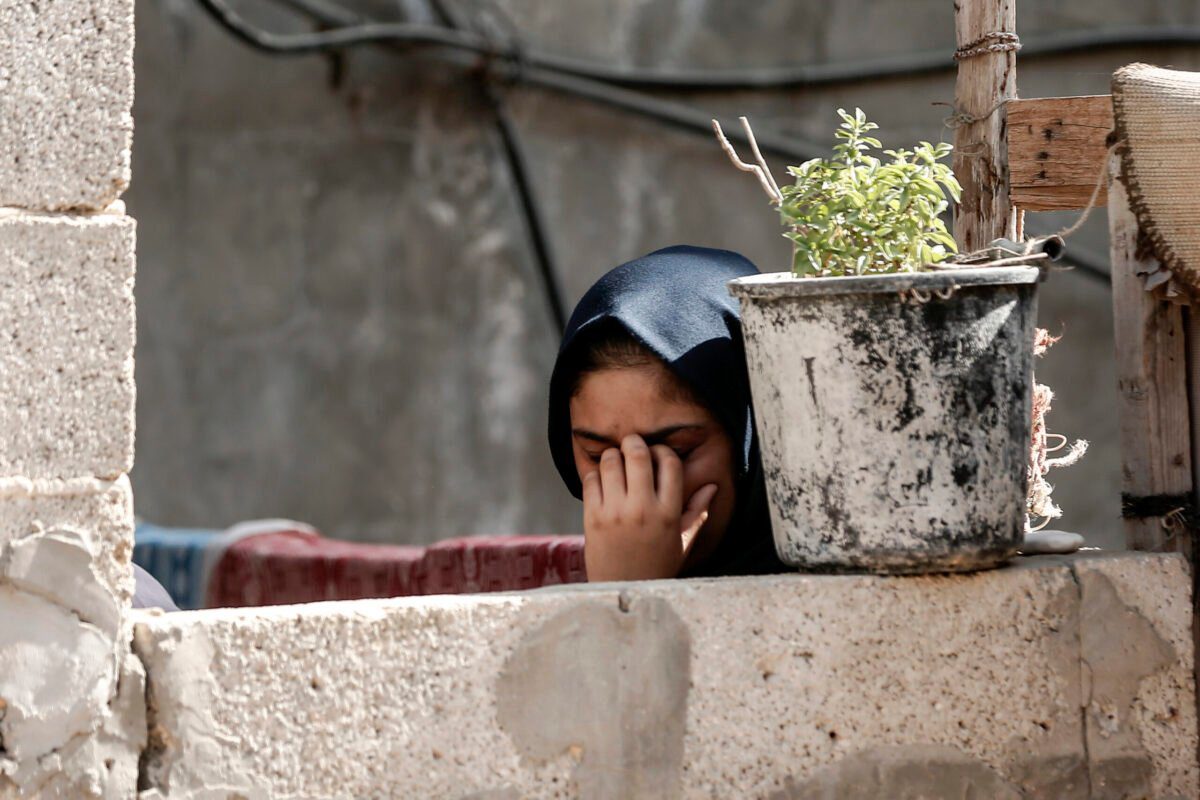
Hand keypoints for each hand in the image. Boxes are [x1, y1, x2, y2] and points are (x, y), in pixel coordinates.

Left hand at [582, 434, 718, 581]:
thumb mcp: (682, 543)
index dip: (662, 451)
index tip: (657, 454)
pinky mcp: (592, 517)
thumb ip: (696, 513)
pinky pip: (590, 479)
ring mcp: (615, 512)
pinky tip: (602, 482)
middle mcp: (642, 509)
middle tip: (632, 445)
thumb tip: (712, 486)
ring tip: (616, 462)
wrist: (622, 590)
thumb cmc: (655, 567)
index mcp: (668, 514)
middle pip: (637, 454)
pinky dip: (595, 474)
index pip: (669, 463)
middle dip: (634, 442)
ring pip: (610, 461)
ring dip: (613, 456)